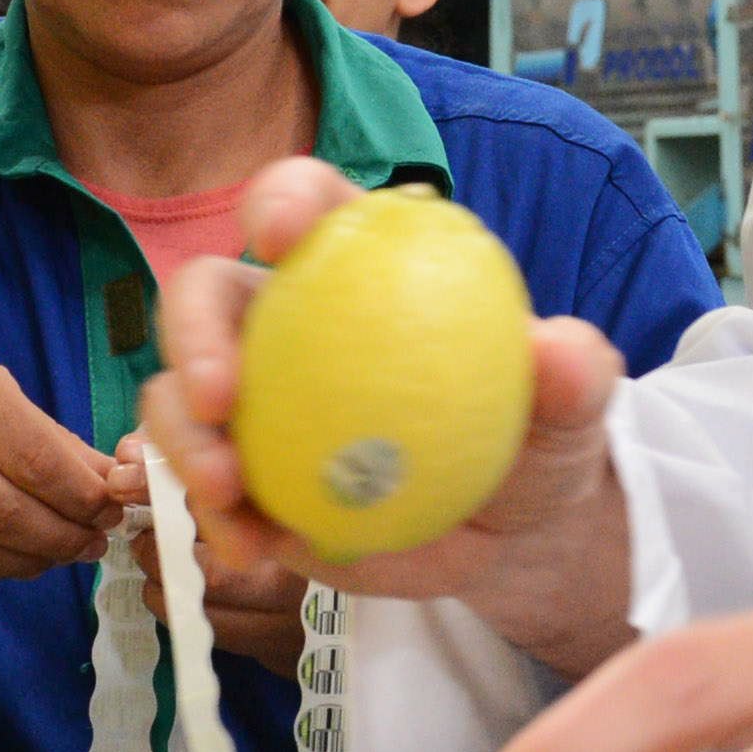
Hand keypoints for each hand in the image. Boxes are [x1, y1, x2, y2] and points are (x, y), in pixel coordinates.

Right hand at [0, 274, 133, 577]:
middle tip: (97, 537)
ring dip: (27, 559)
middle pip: (3, 511)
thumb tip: (96, 476)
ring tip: (62, 552)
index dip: (82, 495)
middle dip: (64, 535)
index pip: (31, 458)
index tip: (112, 504)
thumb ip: (29, 418)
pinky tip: (10, 555)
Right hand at [137, 156, 637, 675]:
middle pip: (206, 293)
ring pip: (179, 395)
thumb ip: (573, 373)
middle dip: (193, 330)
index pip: (308, 206)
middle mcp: (286, 321)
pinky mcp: (243, 478)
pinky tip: (250, 550)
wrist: (511, 531)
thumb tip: (559, 351)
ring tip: (227, 494)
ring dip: (184, 440)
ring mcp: (253, 403)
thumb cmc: (535, 436)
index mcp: (361, 265)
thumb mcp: (571, 407)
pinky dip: (214, 518)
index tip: (276, 236)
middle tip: (221, 396)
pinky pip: (204, 490)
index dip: (281, 201)